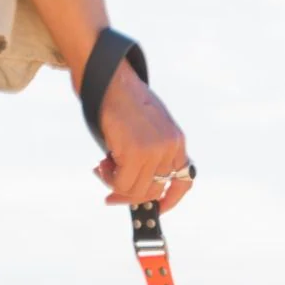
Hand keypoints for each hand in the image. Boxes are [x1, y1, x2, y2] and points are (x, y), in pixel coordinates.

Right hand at [91, 63, 191, 211]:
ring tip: (102, 168)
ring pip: (137, 189)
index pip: (184, 181)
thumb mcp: (148, 126)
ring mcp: (155, 151)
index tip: (158, 208)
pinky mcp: (136, 151)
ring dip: (116, 184)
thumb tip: (136, 182)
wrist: (109, 76)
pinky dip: (109, 179)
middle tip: (110, 187)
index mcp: (177, 142)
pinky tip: (101, 164)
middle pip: (154, 189)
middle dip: (130, 193)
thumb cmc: (123, 99)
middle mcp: (171, 148)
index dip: (171, 199)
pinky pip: (123, 182)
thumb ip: (151, 151)